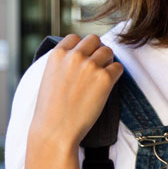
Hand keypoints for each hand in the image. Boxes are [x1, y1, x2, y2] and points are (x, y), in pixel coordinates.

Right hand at [30, 34, 123, 149]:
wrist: (56, 130)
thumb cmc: (51, 109)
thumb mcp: (49, 77)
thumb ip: (62, 63)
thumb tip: (78, 54)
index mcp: (57, 54)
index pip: (75, 37)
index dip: (81, 48)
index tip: (83, 60)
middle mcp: (74, 56)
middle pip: (94, 40)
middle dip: (96, 51)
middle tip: (96, 67)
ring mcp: (90, 66)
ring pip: (108, 51)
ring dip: (108, 61)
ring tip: (102, 77)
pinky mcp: (105, 78)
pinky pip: (118, 67)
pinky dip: (116, 75)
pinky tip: (107, 86)